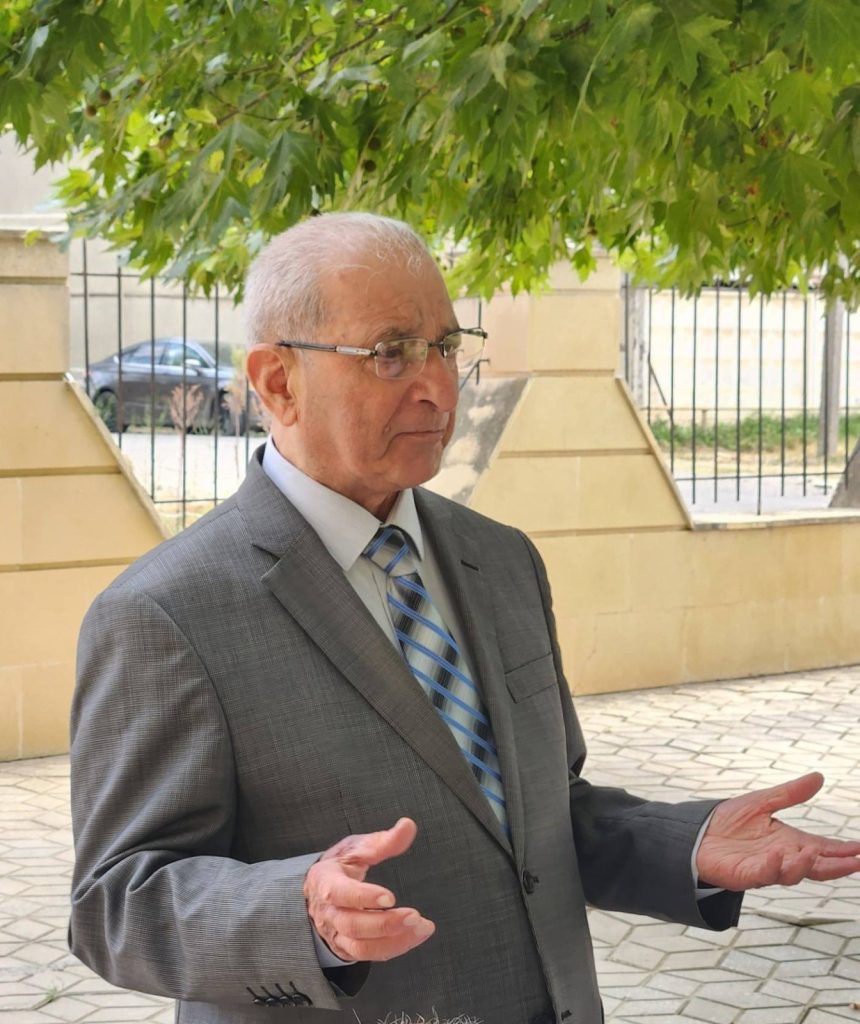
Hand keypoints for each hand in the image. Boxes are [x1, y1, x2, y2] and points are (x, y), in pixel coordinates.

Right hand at [304, 817, 434, 962]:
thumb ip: (381, 841)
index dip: (363, 897)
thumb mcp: (355, 847)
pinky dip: (393, 948)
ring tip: (422, 928)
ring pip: (361, 946)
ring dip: (394, 940)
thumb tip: (408, 826)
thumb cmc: (340, 865)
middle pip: (353, 925)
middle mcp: (328, 912)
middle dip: (385, 924)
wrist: (318, 891)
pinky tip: (413, 936)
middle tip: (415, 916)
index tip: (390, 897)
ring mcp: (335, 933)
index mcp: (325, 881)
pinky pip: (369, 955)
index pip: (339, 893)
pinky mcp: (346, 948)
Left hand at [697, 772, 859, 890]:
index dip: (843, 851)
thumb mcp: (763, 802)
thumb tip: (819, 777)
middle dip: (837, 866)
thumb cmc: (728, 821)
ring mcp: (765, 868)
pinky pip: (763, 874)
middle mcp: (782, 858)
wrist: (696, 833)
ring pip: (792, 874)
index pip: (822, 848)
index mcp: (789, 842)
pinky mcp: (745, 874)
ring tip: (815, 852)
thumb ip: (790, 793)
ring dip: (805, 865)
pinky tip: (778, 855)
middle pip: (816, 866)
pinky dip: (773, 867)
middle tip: (857, 862)